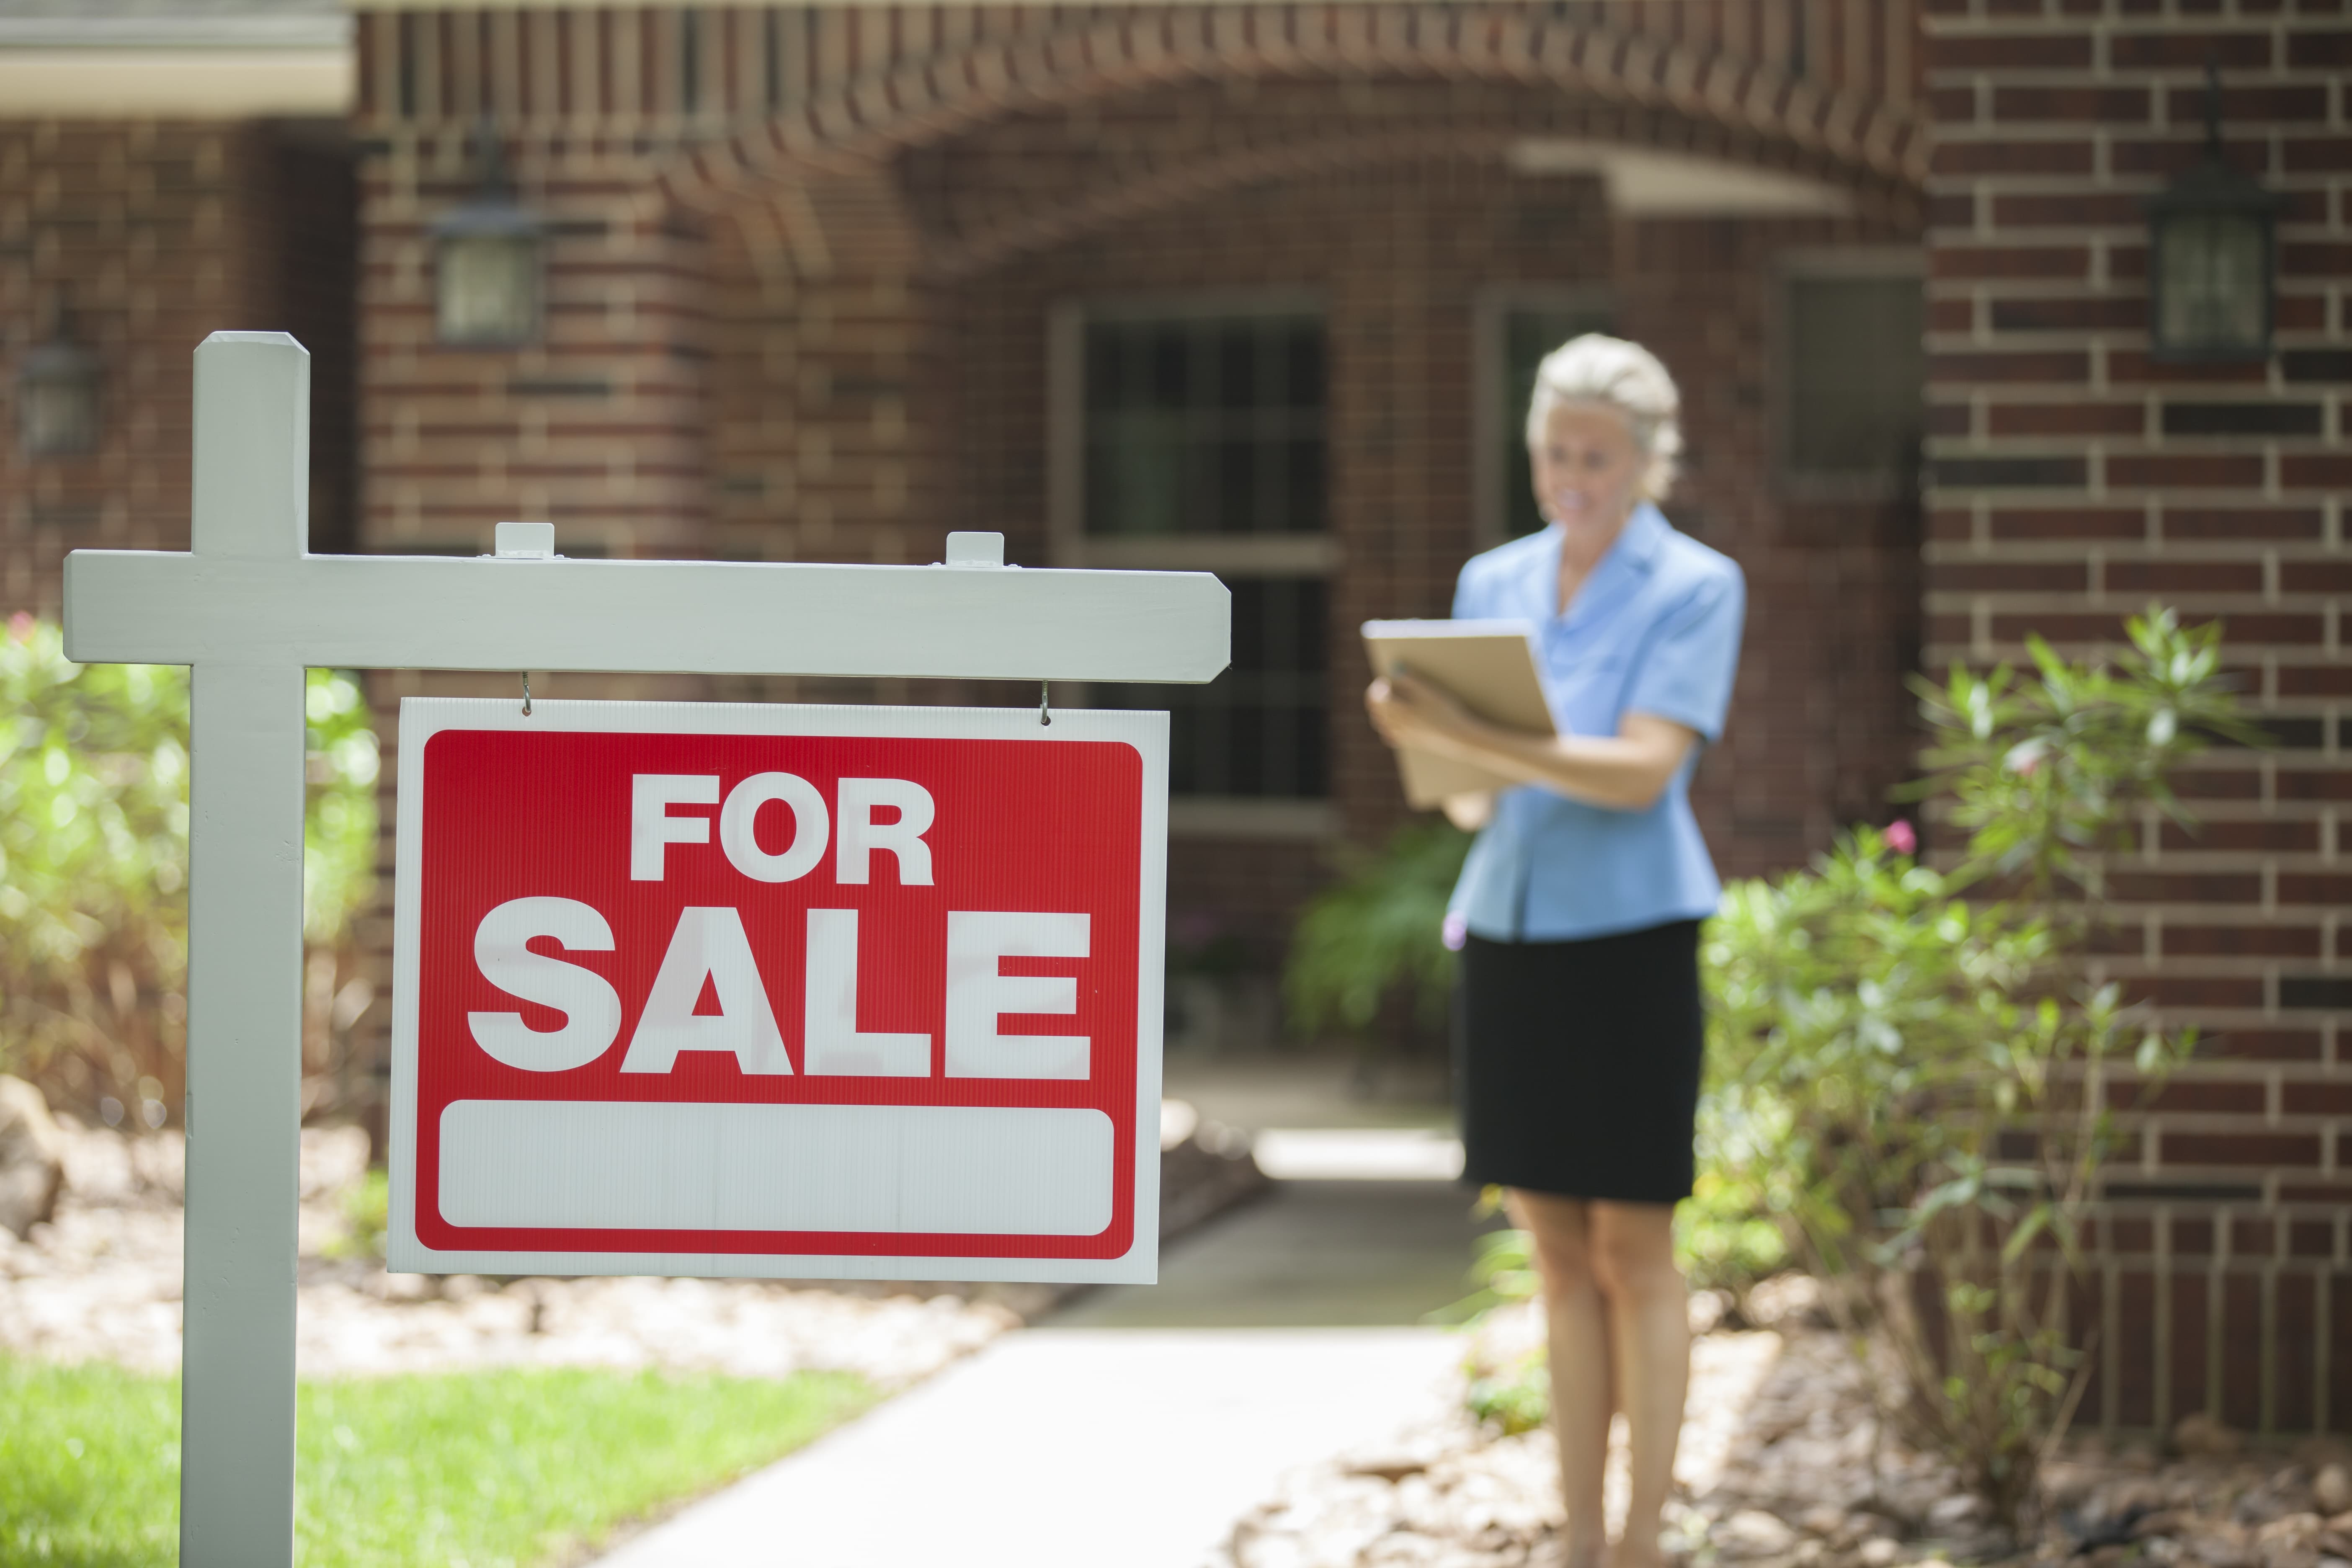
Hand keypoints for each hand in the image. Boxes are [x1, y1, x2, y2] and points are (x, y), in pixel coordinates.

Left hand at [1365, 670, 1479, 751]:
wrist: (1458, 737)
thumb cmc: (1445, 711)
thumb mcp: (1429, 692)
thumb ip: (1411, 680)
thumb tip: (1395, 670)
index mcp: (1399, 710)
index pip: (1376, 698)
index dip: (1377, 688)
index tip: (1383, 680)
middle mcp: (1397, 724)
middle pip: (1377, 712)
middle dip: (1375, 699)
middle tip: (1382, 689)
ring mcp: (1403, 735)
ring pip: (1381, 725)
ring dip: (1379, 713)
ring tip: (1385, 704)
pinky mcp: (1411, 743)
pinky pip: (1390, 737)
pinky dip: (1387, 729)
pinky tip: (1392, 724)